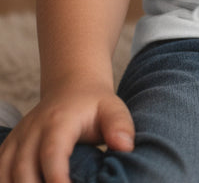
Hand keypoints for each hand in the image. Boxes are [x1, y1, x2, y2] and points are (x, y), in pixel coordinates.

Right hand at [0, 82, 133, 182]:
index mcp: (59, 121)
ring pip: (6, 172)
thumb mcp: (113, 108)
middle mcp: (33, 130)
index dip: (56, 178)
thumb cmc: (95, 104)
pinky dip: (6, 182)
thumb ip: (120, 125)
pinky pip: (0, 170)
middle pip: (24, 169)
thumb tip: (126, 147)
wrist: (73, 86)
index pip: (52, 153)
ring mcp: (17, 138)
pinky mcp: (9, 147)